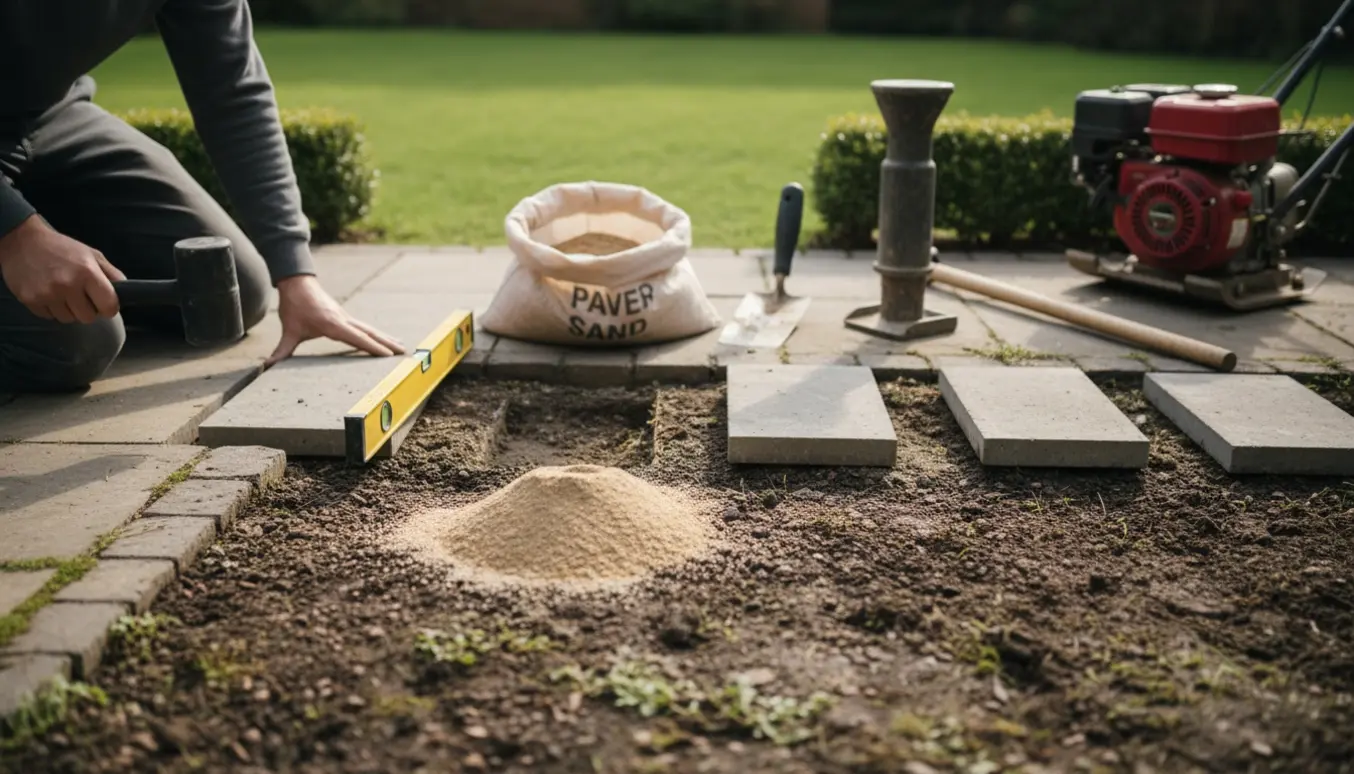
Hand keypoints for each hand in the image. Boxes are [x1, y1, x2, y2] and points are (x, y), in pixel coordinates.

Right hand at [0, 215, 124, 323]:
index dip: (109, 307)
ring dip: (69, 310)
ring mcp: (48, 294)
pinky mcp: (31, 300)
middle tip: (81, 296)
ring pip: (68, 319)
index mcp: (87, 272)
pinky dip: (52, 308)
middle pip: (88, 317)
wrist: (22, 241)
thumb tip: (127, 292)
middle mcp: (68, 285)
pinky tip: (49, 292)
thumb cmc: (61, 248)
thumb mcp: (91, 255)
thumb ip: (112, 274)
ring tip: (63, 293)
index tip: (104, 303)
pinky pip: (49, 317)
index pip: (109, 306)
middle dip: (88, 309)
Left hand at [267, 274, 404, 366]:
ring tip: (400, 346)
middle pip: (369, 333)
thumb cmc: (294, 306)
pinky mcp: (344, 315)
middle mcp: (343, 319)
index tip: (387, 354)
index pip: (356, 338)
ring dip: (385, 338)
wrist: (297, 282)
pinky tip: (382, 338)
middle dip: (386, 343)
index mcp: (332, 324)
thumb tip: (268, 366)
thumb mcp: (289, 329)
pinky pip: (363, 326)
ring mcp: (345, 316)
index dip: (372, 347)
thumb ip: (282, 349)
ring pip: (369, 329)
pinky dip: (375, 333)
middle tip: (403, 352)